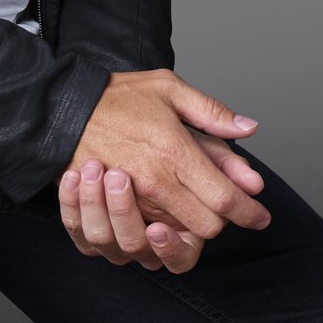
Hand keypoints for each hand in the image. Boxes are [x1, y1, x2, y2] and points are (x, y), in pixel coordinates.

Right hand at [58, 68, 267, 270]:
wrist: (61, 111)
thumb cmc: (116, 98)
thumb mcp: (169, 89)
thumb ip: (212, 112)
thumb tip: (249, 128)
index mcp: (176, 152)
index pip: (225, 200)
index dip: (249, 213)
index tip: (260, 217)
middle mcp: (156, 181)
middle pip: (207, 226)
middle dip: (220, 220)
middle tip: (221, 205)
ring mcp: (132, 199)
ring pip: (178, 234)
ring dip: (190, 226)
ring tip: (192, 208)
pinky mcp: (112, 209)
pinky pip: (147, 232)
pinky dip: (161, 228)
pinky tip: (165, 212)